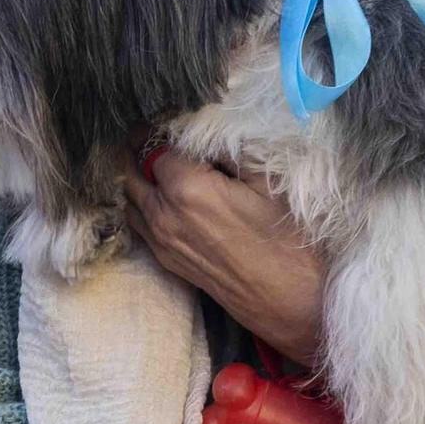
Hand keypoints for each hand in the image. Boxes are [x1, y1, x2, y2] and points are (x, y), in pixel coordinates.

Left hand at [123, 149, 325, 361]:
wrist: (294, 302)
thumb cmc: (288, 240)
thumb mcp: (267, 182)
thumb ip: (230, 152)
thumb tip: (207, 134)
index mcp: (188, 189)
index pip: (156, 147)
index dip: (164, 131)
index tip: (173, 121)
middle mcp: (165, 215)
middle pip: (133, 171)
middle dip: (141, 151)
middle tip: (158, 137)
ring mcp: (163, 242)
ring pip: (130, 200)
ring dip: (138, 179)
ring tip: (159, 166)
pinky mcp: (168, 262)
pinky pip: (139, 225)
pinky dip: (143, 206)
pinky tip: (164, 199)